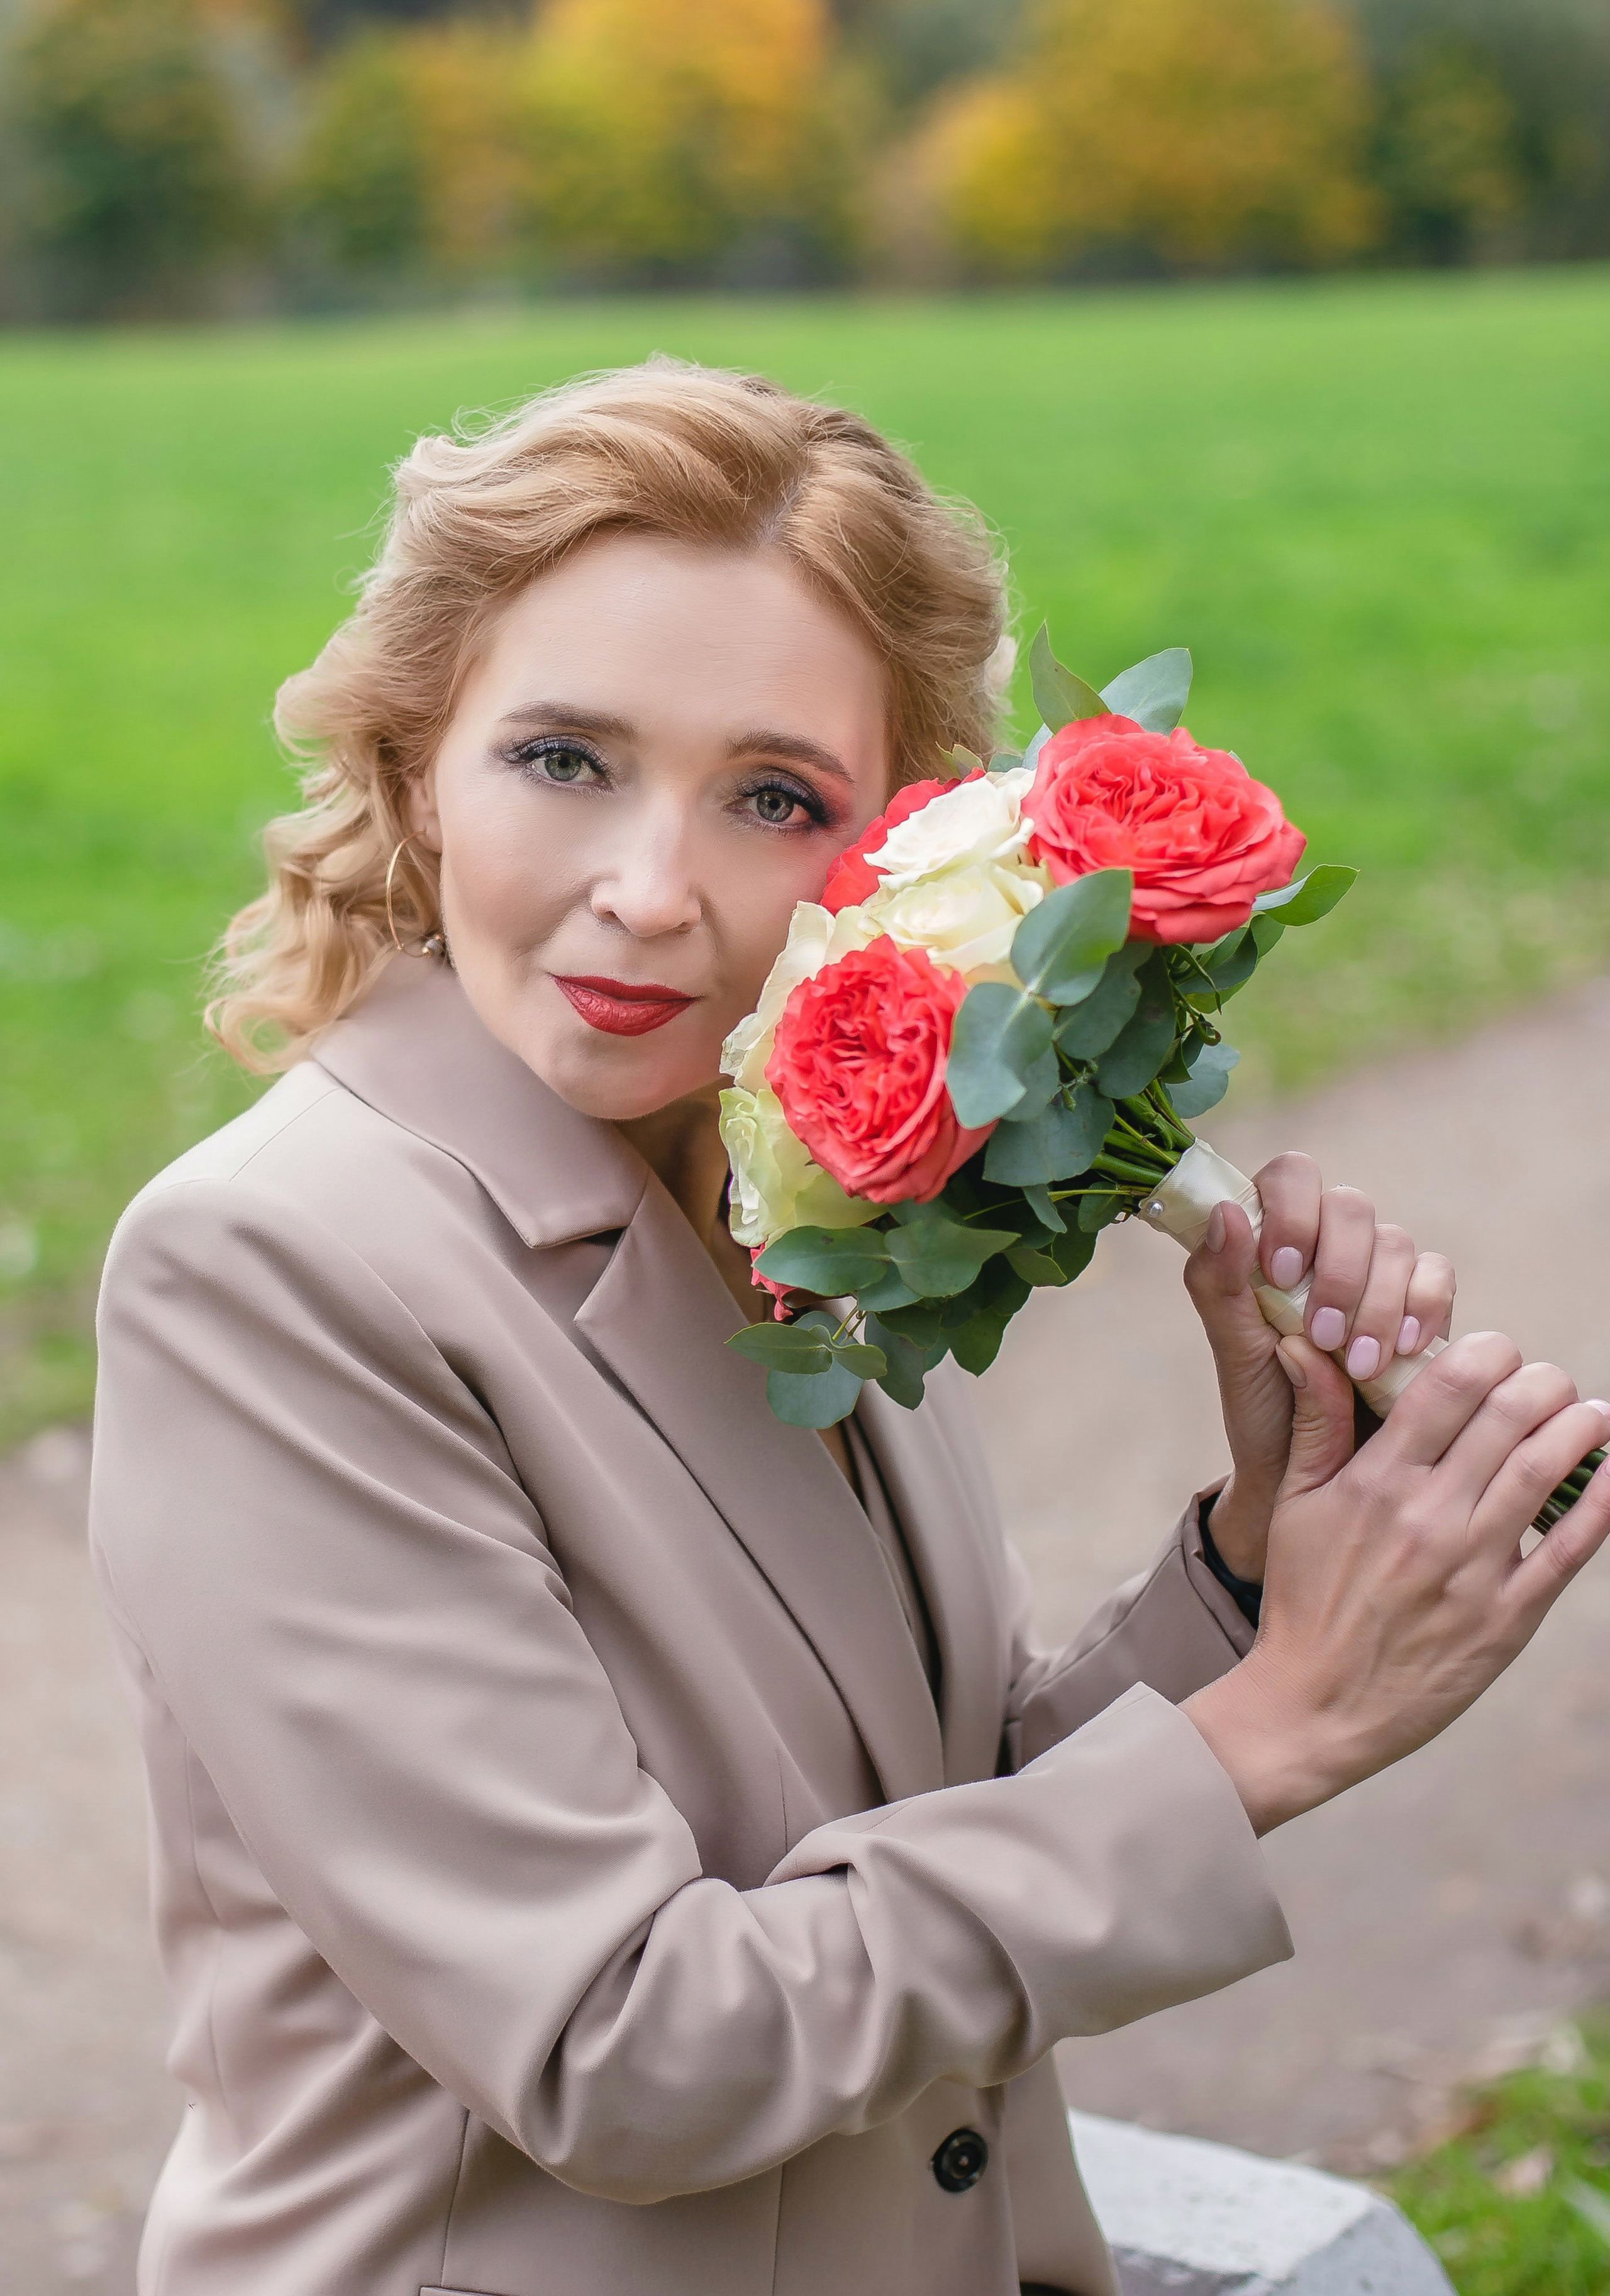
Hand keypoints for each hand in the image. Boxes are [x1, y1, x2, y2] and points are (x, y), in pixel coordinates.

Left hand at [1183, 1153, 1454, 1579]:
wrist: (1310, 1479)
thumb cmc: (1263, 1409)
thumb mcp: (1233, 1352)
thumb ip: (1219, 1283)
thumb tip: (1225, 1211)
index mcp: (1273, 1240)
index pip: (1291, 1176)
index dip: (1292, 1210)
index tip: (1280, 1272)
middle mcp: (1328, 1246)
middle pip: (1351, 1208)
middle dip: (1339, 1271)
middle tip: (1322, 1336)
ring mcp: (1380, 1273)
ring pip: (1397, 1244)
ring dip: (1377, 1302)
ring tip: (1356, 1365)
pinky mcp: (1422, 1307)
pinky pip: (1438, 1278)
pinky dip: (1422, 1311)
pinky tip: (1399, 1354)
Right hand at [1185, 1330, 1609, 1833]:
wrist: (1315, 1705)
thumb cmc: (1303, 1599)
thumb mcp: (1295, 1505)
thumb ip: (1316, 1423)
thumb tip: (1310, 1346)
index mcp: (1375, 1481)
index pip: (1449, 1382)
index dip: (1487, 1351)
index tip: (1496, 1356)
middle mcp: (1428, 1516)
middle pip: (1508, 1414)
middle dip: (1542, 1381)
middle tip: (1550, 1383)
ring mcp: (1471, 1568)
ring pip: (1544, 1470)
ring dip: (1580, 1427)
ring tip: (1591, 1414)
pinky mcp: (1505, 1619)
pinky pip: (1569, 1551)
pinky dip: (1602, 1503)